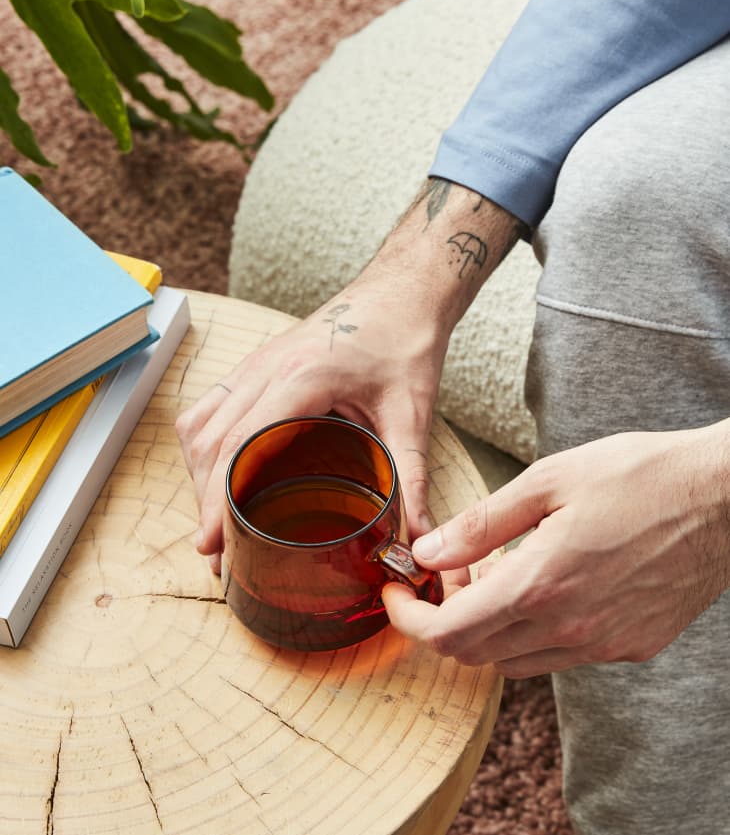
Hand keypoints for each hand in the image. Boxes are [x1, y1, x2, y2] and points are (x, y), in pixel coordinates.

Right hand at [176, 281, 448, 572]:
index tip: (211, 544)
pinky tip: (219, 472)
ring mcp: (256, 362)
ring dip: (200, 473)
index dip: (218, 499)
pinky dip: (204, 444)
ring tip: (215, 521)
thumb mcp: (412, 414)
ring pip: (201, 423)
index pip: (239, 445)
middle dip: (205, 500)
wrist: (401, 290)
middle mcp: (266, 367)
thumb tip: (419, 539)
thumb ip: (412, 477)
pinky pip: (210, 405)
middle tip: (215, 552)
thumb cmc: (406, 342)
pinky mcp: (257, 363)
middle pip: (210, 440)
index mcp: (301, 378)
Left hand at [383, 421, 729, 676]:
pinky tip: (544, 586)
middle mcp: (571, 627)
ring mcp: (605, 643)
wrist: (724, 496)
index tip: (397, 595)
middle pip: (476, 654)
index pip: (449, 633)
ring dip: (488, 629)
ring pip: (516, 661)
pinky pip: (562, 656)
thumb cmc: (638, 474)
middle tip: (444, 574)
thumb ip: (480, 524)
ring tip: (494, 576)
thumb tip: (426, 551)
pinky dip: (533, 632)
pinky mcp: (632, 645)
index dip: (410, 619)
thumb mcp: (548, 481)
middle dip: (444, 620)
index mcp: (541, 584)